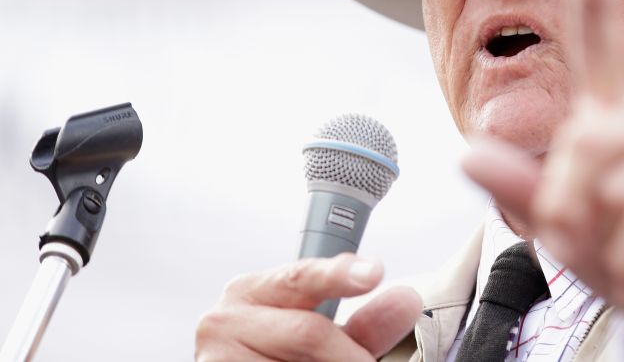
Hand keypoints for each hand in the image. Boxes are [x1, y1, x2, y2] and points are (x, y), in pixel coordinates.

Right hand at [195, 253, 420, 360]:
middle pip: (308, 333)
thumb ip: (363, 324)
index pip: (300, 278)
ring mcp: (214, 358)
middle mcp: (223, 321)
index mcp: (251, 291)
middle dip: (350, 357)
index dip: (338, 276)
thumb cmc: (280, 354)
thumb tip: (407, 301)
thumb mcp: (320, 336)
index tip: (373, 271)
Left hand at [463, 0, 623, 359]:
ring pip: (615, 190)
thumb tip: (468, 152)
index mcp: (615, 121)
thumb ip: (519, 191)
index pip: (602, 57)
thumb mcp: (561, 228)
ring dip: (609, 247)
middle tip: (597, 244)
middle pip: (583, 144)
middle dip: (571, 209)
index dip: (596, 9)